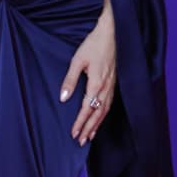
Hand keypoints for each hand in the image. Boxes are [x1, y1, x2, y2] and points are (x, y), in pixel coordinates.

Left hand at [59, 9, 115, 146]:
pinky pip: (109, 104)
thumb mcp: (77, 61)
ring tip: (89, 136)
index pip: (87, 109)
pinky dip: (103, 115)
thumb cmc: (93, 45)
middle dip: (88, 129)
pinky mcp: (114, 83)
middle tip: (80, 141)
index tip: (74, 134)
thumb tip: (63, 99)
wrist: (112, 34)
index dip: (80, 123)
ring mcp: (112, 86)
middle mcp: (106, 88)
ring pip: (104, 111)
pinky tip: (99, 119)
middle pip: (97, 114)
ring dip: (97, 125)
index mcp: (96, 83)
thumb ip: (70, 80)